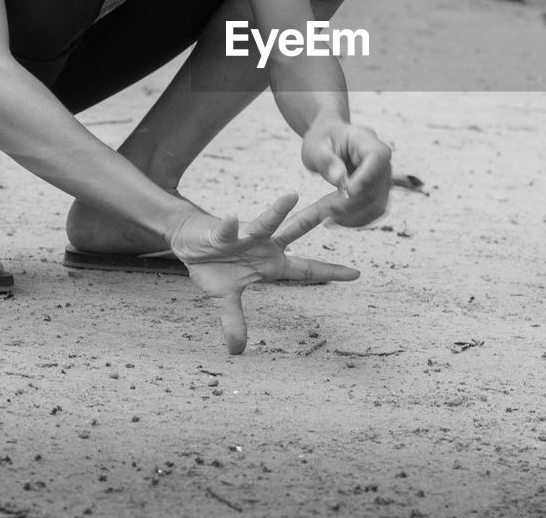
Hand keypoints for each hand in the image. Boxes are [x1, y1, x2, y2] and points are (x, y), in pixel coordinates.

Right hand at [170, 192, 357, 354]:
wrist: (188, 242)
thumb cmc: (213, 265)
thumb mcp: (225, 298)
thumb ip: (234, 321)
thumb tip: (236, 351)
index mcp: (271, 263)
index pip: (306, 269)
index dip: (330, 272)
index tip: (357, 274)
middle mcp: (264, 245)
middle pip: (295, 232)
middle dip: (316, 219)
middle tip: (340, 203)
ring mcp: (245, 237)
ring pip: (266, 222)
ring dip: (277, 211)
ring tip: (292, 196)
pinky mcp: (222, 232)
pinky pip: (227, 229)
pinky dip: (228, 226)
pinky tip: (229, 218)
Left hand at [300, 119, 391, 226]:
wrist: (329, 138)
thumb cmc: (322, 139)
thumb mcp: (316, 147)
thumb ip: (326, 160)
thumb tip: (339, 178)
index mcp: (367, 141)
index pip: (377, 158)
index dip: (366, 177)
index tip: (348, 192)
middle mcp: (382, 161)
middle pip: (375, 187)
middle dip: (350, 203)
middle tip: (322, 212)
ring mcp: (383, 178)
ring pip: (377, 205)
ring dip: (352, 216)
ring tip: (326, 219)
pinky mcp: (379, 192)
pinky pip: (373, 211)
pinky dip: (355, 219)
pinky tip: (335, 221)